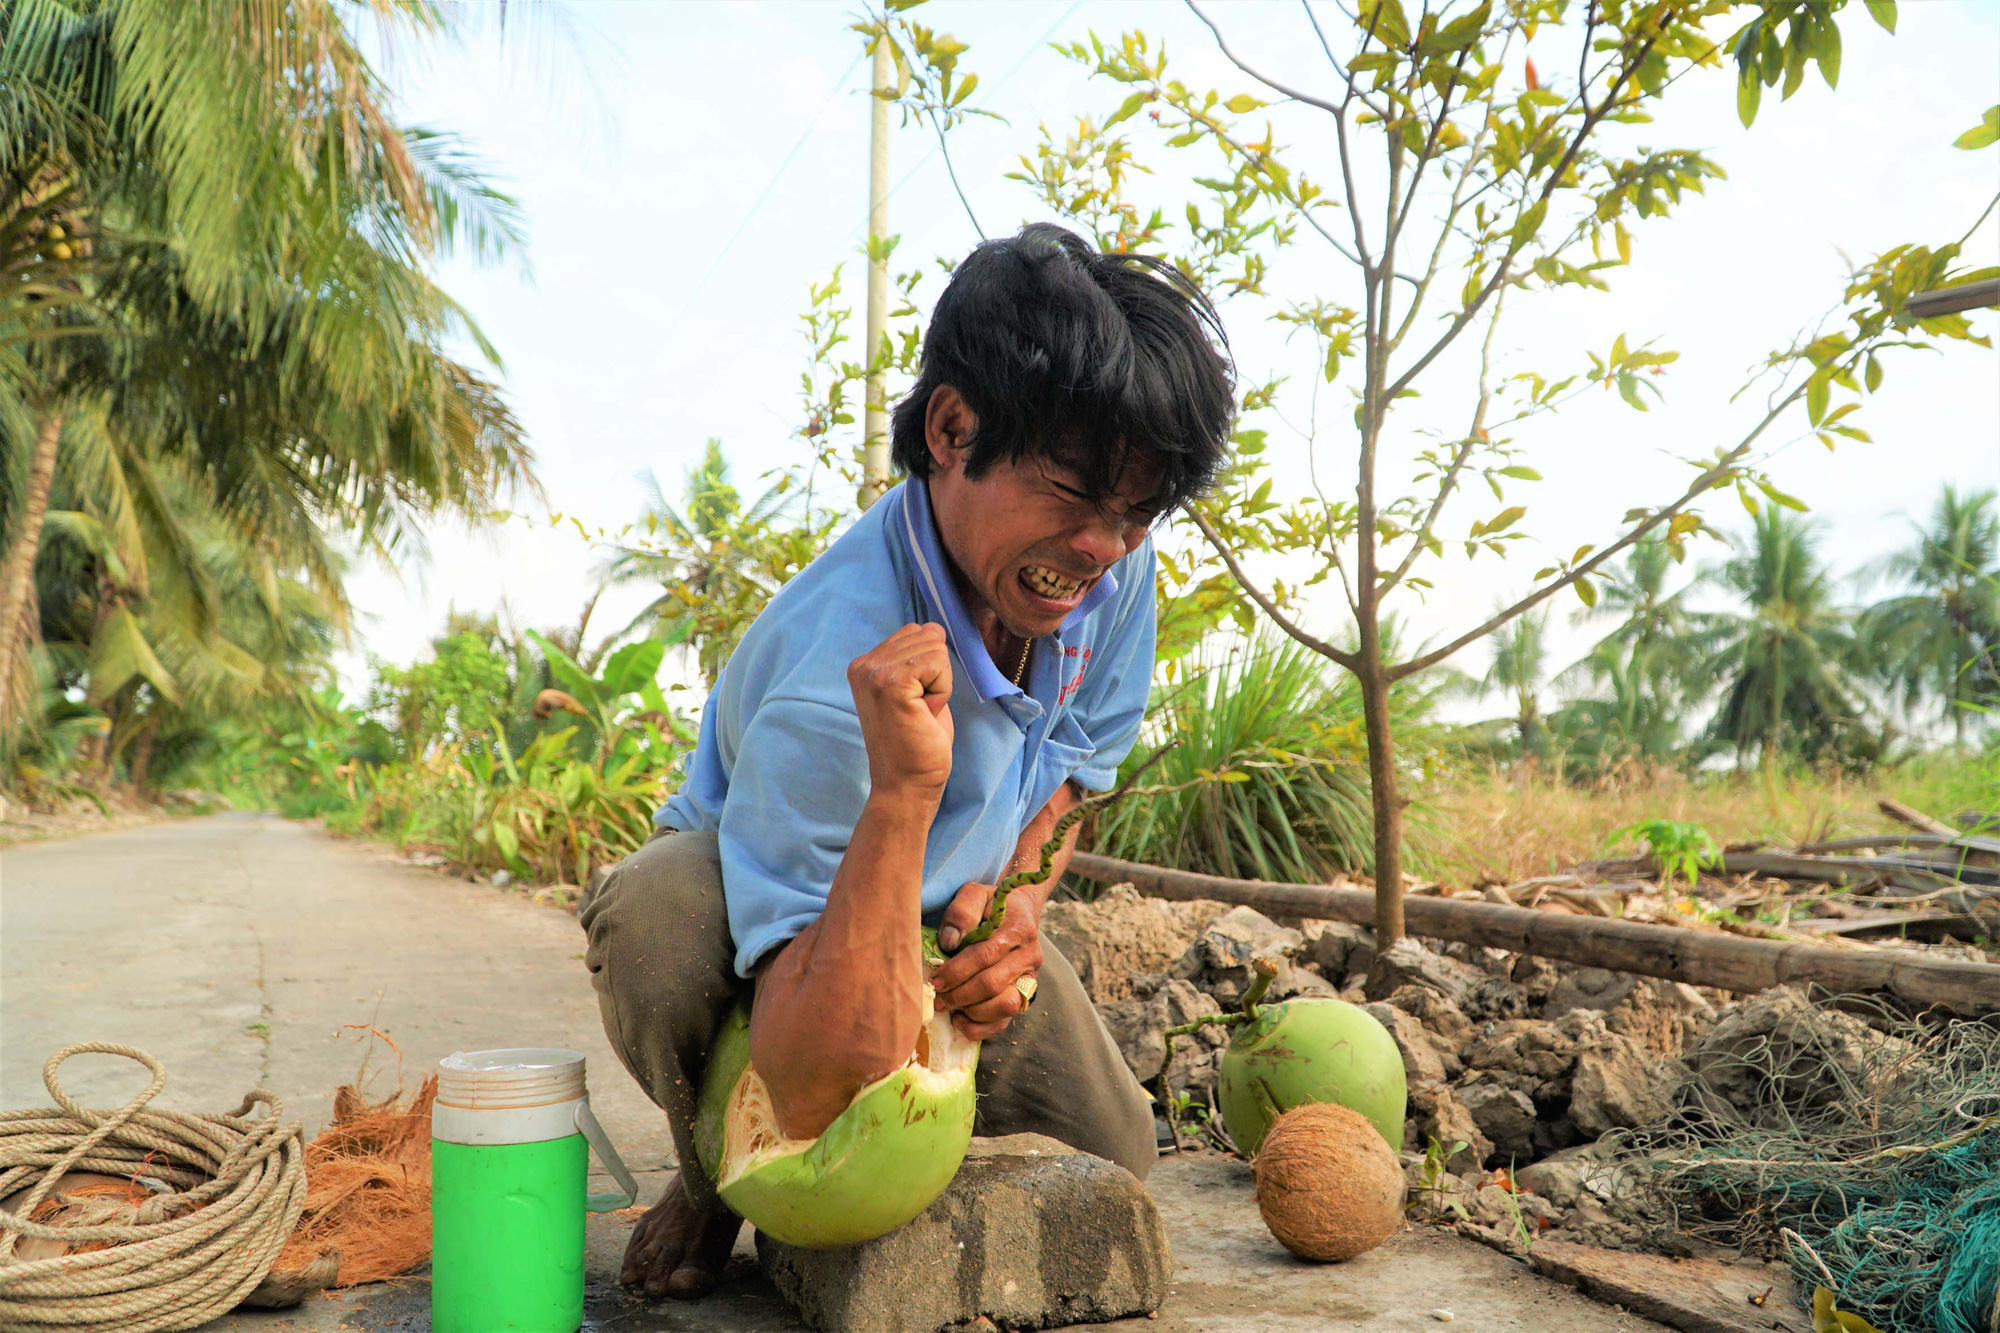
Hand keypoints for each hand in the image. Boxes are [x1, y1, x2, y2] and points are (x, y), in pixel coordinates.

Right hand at [847, 624, 953, 796]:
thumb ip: (916, 659)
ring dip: (939, 683)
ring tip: (919, 713)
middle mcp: (864, 664)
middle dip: (936, 673)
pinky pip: (939, 663)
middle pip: (929, 634)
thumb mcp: (914, 691)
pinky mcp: (890, 683)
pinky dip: (942, 690)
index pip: (918, 631)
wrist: (907, 785)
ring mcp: (874, 672)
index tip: (914, 703)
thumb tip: (934, 628)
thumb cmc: (918, 743)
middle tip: (919, 710)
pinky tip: (923, 714)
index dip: (930, 668)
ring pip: (936, 647)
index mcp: (865, 664)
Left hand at [932, 879, 1041, 1039]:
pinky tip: (961, 1018)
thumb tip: (949, 942)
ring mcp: (1030, 979)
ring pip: (1005, 1006)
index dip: (957, 971)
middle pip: (993, 983)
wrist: (1017, 912)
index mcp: (1018, 929)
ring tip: (949, 1006)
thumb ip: (961, 911)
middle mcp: (1029, 956)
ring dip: (972, 1011)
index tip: (934, 980)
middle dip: (960, 994)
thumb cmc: (989, 906)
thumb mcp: (974, 894)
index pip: (985, 955)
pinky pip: (1005, 1021)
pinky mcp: (1025, 996)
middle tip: (937, 997)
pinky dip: (981, 1027)